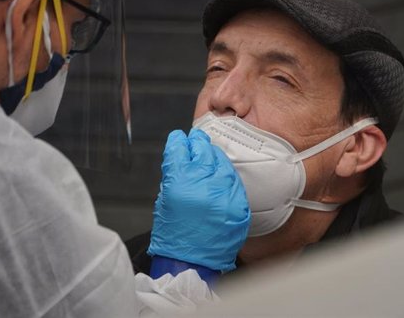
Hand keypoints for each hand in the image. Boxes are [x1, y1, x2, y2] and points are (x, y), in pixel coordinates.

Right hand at [147, 128, 249, 271]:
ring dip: (213, 159)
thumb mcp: (164, 199)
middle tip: (196, 143)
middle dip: (198, 144)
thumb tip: (182, 154)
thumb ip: (174, 173)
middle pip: (204, 149)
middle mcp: (205, 183)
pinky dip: (226, 177)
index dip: (178, 141)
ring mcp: (225, 192)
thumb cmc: (174, 235)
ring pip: (221, 161)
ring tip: (208, 163)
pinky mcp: (239, 202)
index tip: (179, 139)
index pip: (180, 147)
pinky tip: (219, 180)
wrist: (192, 263)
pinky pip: (233, 180)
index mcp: (180, 181)